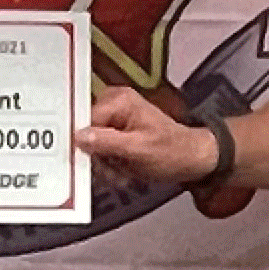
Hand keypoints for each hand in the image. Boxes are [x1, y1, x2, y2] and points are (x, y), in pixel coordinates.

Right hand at [72, 86, 220, 183]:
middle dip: (97, 156)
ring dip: (104, 163)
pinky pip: (99, 149)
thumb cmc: (172, 151)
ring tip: (123, 169)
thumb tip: (78, 137)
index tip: (94, 161)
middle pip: (85, 133)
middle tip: (115, 169)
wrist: (190, 158)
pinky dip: (108, 163)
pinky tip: (123, 167)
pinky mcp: (114, 131)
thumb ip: (107, 142)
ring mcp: (113, 118)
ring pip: (90, 145)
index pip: (84, 120)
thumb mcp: (138, 149)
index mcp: (119, 100)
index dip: (84, 144)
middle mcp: (113, 103)